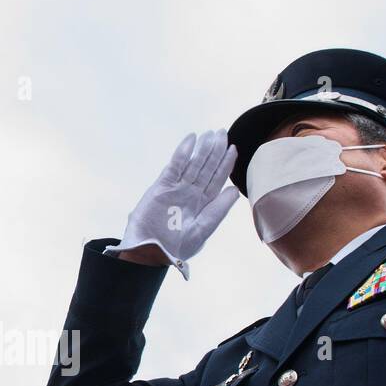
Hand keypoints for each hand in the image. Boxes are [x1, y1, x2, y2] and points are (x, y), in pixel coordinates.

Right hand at [109, 130, 239, 279]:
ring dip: (202, 149)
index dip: (225, 164)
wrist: (151, 252)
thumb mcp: (203, 229)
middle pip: (206, 168)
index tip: (233, 148)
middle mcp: (190, 194)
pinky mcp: (162, 186)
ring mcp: (176, 189)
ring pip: (192, 164)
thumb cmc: (177, 247)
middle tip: (222, 133)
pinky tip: (191, 140)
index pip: (217, 179)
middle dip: (215, 151)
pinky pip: (175, 166)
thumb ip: (219, 209)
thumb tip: (234, 190)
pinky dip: (183, 153)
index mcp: (202, 204)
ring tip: (210, 134)